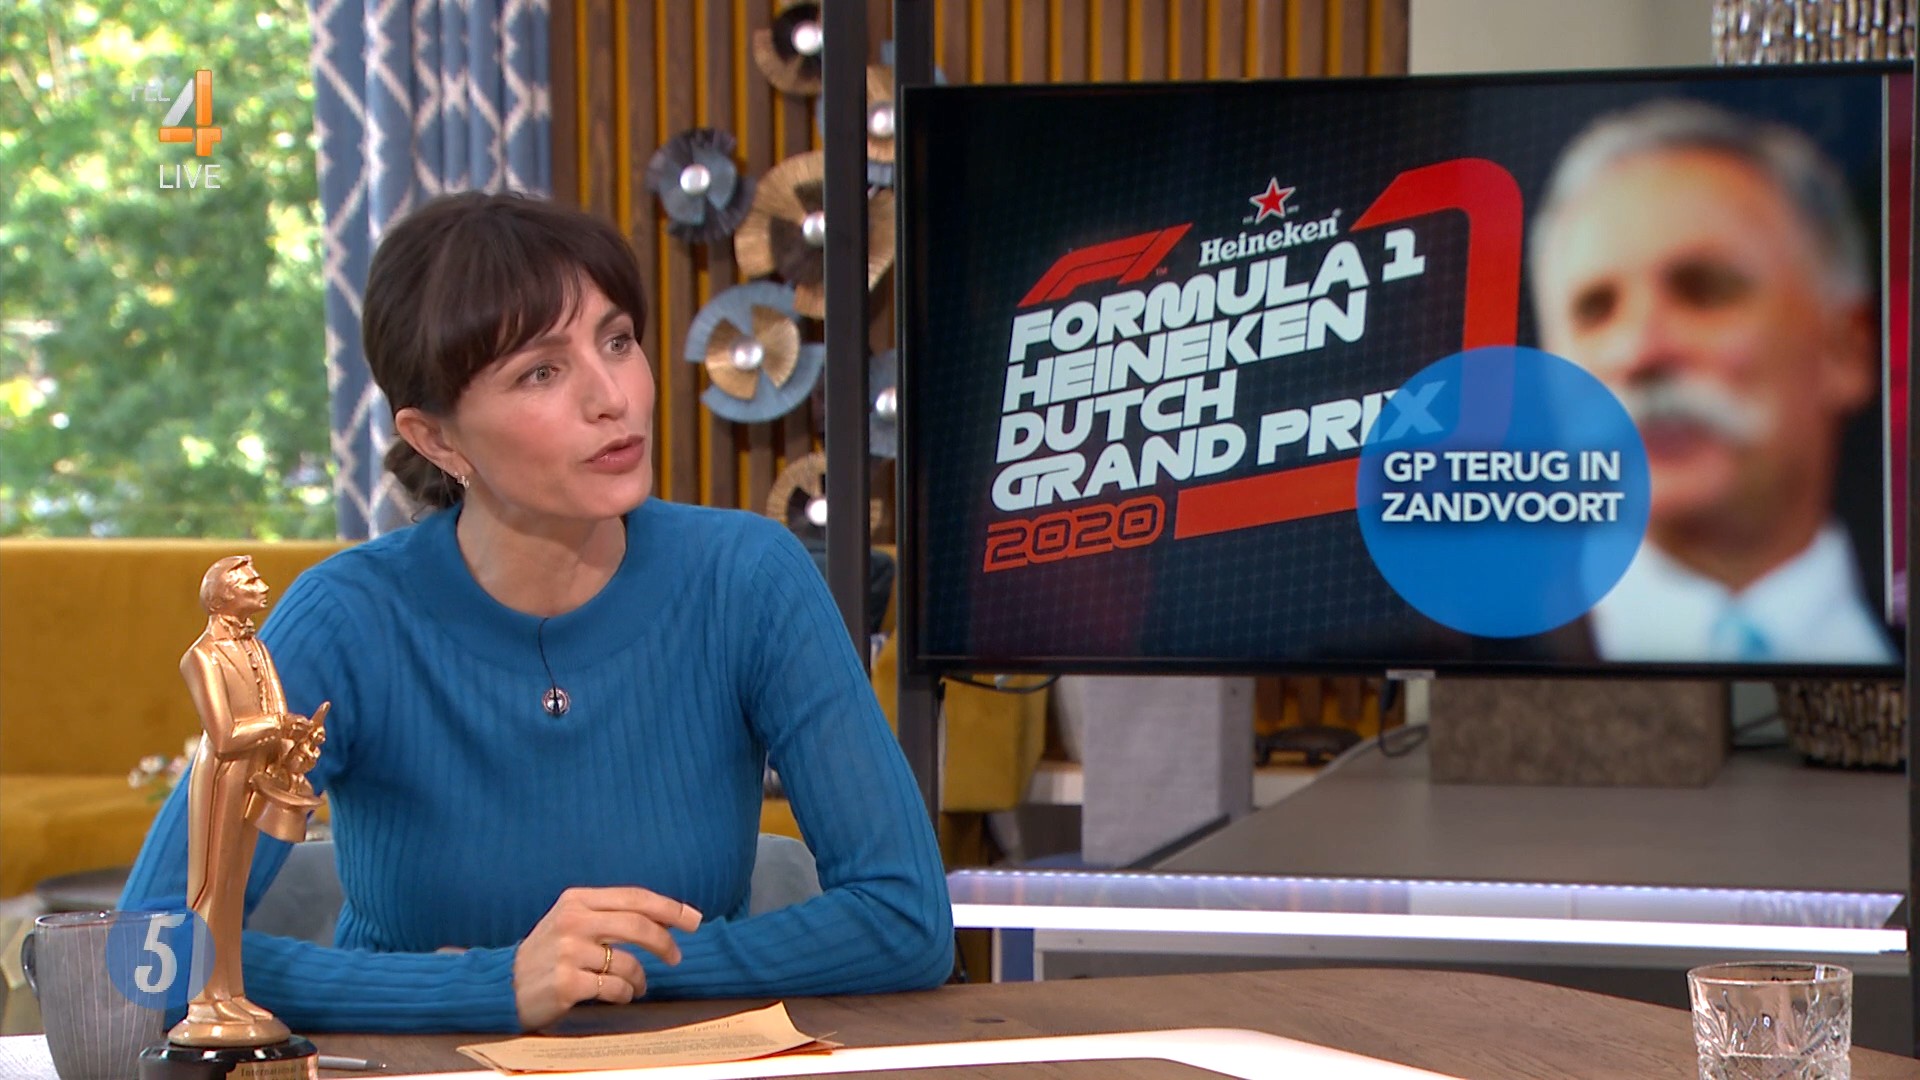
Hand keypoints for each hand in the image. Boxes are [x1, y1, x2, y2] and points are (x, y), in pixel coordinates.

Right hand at [512, 887, 703, 1029]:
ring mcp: (567, 952)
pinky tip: (621, 996)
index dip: (669, 907)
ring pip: (628, 962)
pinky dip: (625, 994)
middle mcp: (572, 921)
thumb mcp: (571, 921)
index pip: (634, 897)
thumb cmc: (548, 953)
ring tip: (638, 985)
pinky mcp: (565, 983)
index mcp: (576, 900)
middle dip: (665, 942)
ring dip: (641, 978)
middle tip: (676, 957)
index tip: (694, 919)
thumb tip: (664, 917)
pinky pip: (614, 988)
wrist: (505, 985)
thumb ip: (608, 914)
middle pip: (637, 925)